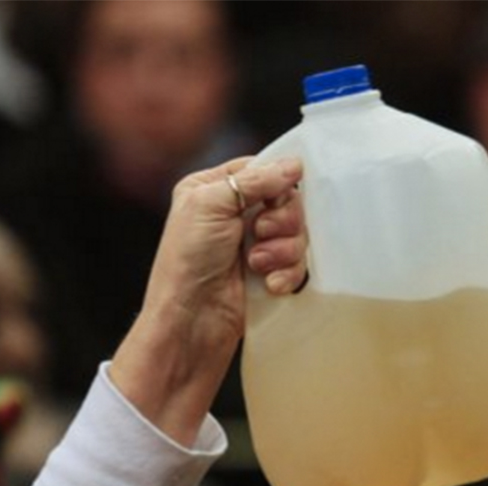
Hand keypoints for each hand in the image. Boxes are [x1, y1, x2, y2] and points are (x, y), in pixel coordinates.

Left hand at [109, 157, 305, 445]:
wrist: (191, 320)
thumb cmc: (188, 260)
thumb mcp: (211, 204)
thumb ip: (255, 179)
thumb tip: (294, 164)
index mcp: (214, 189)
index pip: (262, 170)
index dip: (276, 182)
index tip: (274, 197)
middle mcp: (234, 214)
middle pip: (287, 201)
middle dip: (280, 220)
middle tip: (259, 234)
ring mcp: (254, 244)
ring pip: (297, 233)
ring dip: (281, 249)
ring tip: (256, 265)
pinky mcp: (269, 272)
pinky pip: (299, 263)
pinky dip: (287, 273)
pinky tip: (268, 284)